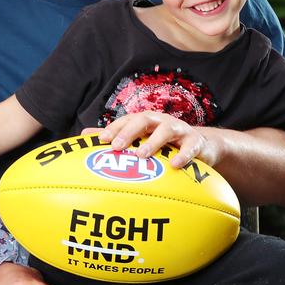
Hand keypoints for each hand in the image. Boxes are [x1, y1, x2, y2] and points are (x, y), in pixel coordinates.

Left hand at [84, 111, 218, 168]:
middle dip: (129, 132)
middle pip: (144, 119)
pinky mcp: (196, 143)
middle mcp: (161, 122)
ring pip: (166, 130)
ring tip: (141, 155)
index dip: (114, 128)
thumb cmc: (164, 144)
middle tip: (116, 146)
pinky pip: (190, 147)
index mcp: (146, 121)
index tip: (101, 140)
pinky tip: (174, 165)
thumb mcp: (141, 140)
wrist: (201, 146)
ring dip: (153, 142)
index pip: (127, 120)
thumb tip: (83, 135)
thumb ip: (114, 137)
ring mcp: (179, 130)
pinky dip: (183, 155)